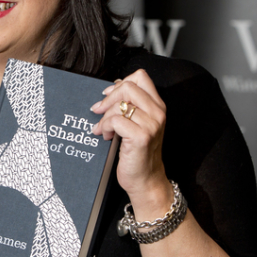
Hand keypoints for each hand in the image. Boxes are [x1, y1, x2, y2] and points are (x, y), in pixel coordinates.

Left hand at [90, 69, 171, 215]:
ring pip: (119, 106)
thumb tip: (111, 89)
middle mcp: (158, 113)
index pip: (141, 77)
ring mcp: (151, 124)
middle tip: (98, 110)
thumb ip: (131, 106)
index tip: (108, 94)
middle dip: (108, 98)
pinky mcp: (141, 136)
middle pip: (128, 87)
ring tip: (103, 129)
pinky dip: (105, 127)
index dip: (121, 83)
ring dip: (104, 117)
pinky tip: (105, 136)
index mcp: (158, 106)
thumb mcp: (139, 124)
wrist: (145, 179)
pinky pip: (115, 121)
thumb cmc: (139, 152)